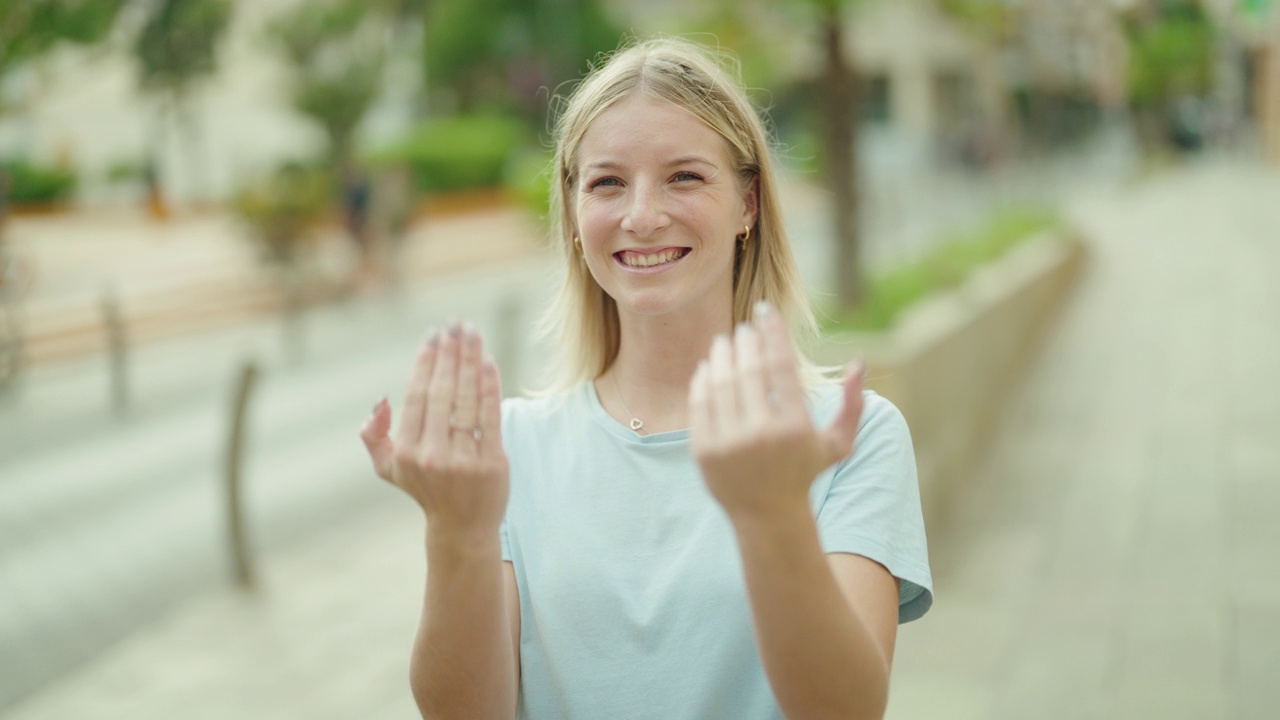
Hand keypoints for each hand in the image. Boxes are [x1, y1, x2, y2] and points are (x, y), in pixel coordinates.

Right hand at [359, 322, 508, 539]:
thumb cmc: (425, 489)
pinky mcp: (491, 462)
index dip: (425, 362)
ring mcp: (462, 460)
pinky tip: (489, 361)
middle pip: (442, 392)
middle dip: (450, 353)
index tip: (434, 335)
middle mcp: (431, 455)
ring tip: (473, 333)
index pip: (417, 395)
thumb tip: (380, 401)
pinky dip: (489, 386)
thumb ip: (374, 435)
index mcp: (405, 451)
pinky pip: (490, 416)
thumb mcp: (388, 468)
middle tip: (456, 324)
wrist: (463, 527)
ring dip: (471, 360)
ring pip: (466, 399)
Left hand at [688, 302, 863, 523]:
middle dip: (745, 340)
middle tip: (744, 329)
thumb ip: (852, 406)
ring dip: (721, 354)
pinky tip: (709, 367)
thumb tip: (858, 363)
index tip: (764, 311)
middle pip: (748, 368)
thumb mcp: (837, 444)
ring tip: (725, 343)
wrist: (767, 516)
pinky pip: (701, 402)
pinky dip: (703, 379)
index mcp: (795, 426)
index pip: (781, 364)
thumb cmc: (804, 473)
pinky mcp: (704, 450)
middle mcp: (761, 433)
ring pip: (721, 381)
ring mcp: (730, 442)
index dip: (771, 331)